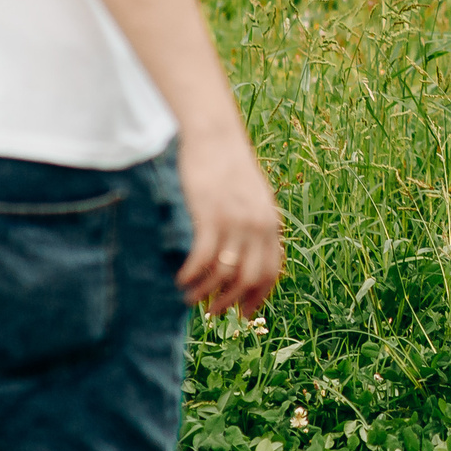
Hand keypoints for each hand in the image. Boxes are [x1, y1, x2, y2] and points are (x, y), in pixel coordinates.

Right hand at [173, 130, 284, 318]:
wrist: (214, 135)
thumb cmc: (228, 165)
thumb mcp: (253, 197)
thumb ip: (255, 225)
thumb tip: (246, 255)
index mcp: (271, 224)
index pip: (271, 273)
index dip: (258, 298)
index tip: (245, 316)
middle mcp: (258, 226)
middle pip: (249, 279)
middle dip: (230, 302)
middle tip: (213, 313)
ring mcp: (235, 222)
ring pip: (224, 273)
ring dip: (205, 292)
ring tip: (190, 299)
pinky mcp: (211, 215)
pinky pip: (203, 258)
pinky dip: (191, 275)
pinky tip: (180, 279)